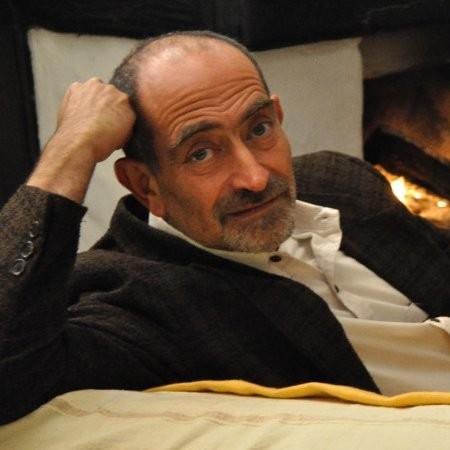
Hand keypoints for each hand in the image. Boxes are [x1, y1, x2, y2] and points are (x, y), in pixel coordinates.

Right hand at [27, 78, 135, 202]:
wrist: (79, 142)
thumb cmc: (71, 136)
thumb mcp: (68, 115)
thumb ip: (80, 107)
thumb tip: (89, 116)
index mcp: (79, 87)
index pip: (94, 94)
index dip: (98, 109)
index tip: (97, 120)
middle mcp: (97, 85)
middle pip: (110, 97)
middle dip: (110, 110)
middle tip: (105, 129)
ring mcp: (113, 94)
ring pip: (122, 106)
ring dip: (120, 119)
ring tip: (110, 135)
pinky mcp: (127, 106)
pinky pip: (131, 119)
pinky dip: (127, 130)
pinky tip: (116, 139)